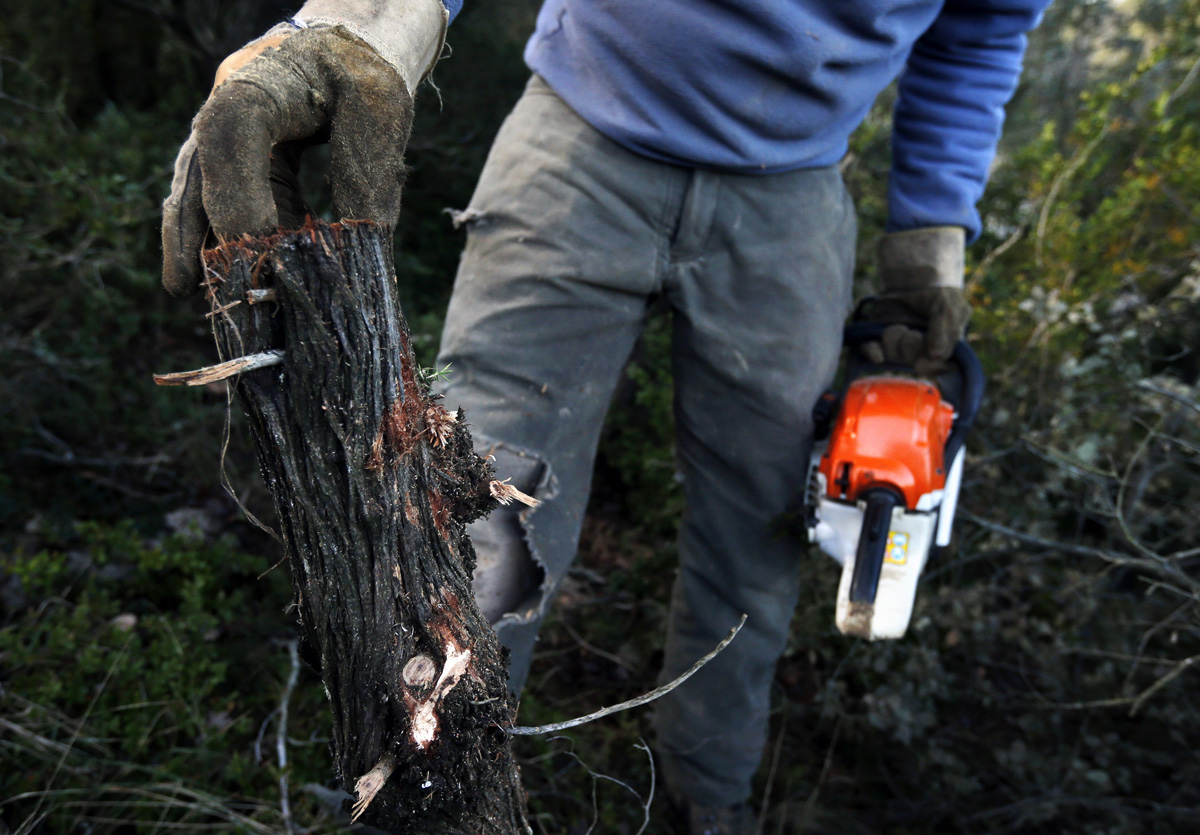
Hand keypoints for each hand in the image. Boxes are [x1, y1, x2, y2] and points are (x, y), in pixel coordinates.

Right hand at [161, 25, 414, 294]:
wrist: (349, 41)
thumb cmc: (365, 73)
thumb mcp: (381, 113)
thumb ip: (366, 175)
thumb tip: (356, 254)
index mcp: (263, 79)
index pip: (232, 131)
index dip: (237, 190)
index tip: (260, 245)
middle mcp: (227, 101)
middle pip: (200, 168)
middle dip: (198, 231)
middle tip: (199, 288)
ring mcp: (223, 126)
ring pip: (198, 186)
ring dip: (201, 239)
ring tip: (201, 292)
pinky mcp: (233, 151)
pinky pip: (219, 195)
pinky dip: (223, 232)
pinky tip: (229, 273)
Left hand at [860, 226, 970, 374]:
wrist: (913, 277)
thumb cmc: (936, 293)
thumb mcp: (948, 307)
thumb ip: (945, 330)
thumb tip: (935, 356)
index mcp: (942, 347)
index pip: (938, 366)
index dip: (929, 366)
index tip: (921, 362)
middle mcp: (921, 350)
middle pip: (914, 362)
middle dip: (912, 345)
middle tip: (913, 331)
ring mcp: (900, 346)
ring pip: (894, 356)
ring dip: (895, 339)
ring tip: (899, 326)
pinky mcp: (880, 339)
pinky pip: (873, 352)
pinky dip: (873, 351)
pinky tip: (875, 351)